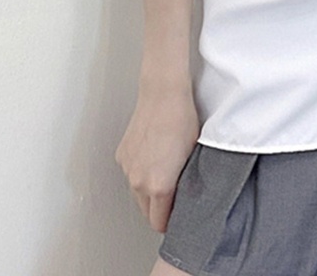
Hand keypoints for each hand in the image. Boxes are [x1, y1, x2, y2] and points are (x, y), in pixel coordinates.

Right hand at [114, 83, 199, 232]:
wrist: (163, 94)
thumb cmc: (182, 119)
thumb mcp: (194, 154)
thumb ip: (187, 182)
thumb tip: (187, 195)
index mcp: (158, 185)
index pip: (159, 222)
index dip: (170, 222)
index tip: (177, 218)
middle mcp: (139, 181)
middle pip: (146, 211)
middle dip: (159, 208)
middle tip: (175, 193)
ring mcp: (128, 168)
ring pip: (137, 192)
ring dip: (149, 188)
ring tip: (165, 169)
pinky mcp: (122, 155)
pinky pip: (132, 173)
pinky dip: (141, 170)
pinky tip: (154, 155)